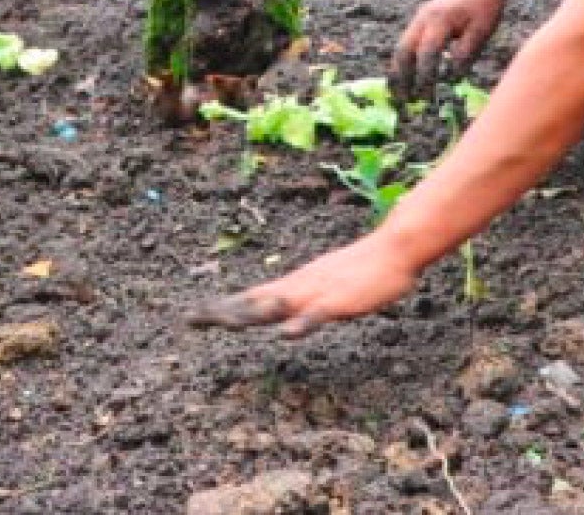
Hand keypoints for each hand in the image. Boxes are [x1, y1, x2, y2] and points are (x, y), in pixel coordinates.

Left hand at [194, 233, 419, 337]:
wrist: (392, 248)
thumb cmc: (360, 270)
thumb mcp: (324, 284)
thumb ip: (302, 298)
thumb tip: (280, 314)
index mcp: (293, 284)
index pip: (250, 296)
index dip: (221, 306)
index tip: (193, 316)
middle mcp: (297, 286)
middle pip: (254, 300)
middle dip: (223, 310)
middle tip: (191, 319)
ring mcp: (316, 292)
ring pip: (277, 305)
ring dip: (250, 314)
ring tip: (223, 322)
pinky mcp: (339, 301)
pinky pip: (317, 315)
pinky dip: (301, 324)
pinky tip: (287, 335)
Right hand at [390, 0, 506, 101]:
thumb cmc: (485, 8)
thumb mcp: (481, 32)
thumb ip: (465, 54)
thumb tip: (451, 79)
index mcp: (439, 20)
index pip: (427, 53)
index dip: (425, 77)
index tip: (427, 98)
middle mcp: (423, 18)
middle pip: (405, 51)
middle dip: (402, 77)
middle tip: (404, 101)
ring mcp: (419, 18)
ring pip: (402, 47)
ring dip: (399, 71)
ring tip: (400, 95)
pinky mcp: (421, 20)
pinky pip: (407, 42)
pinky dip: (404, 62)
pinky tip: (407, 78)